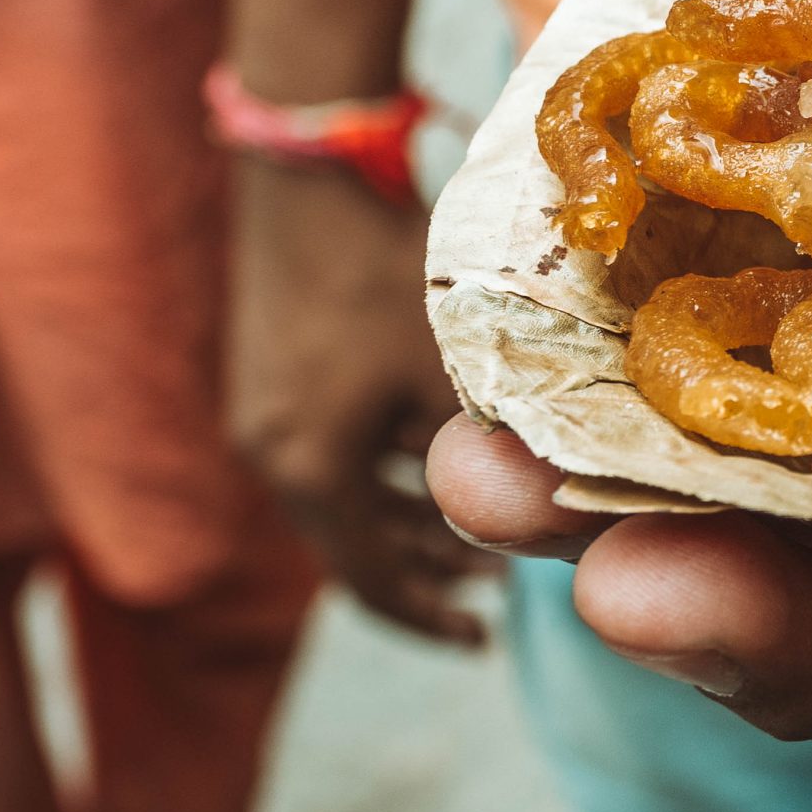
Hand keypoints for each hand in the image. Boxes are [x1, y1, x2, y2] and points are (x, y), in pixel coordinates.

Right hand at [230, 157, 492, 643]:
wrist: (306, 170)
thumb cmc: (383, 269)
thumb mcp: (447, 366)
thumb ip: (484, 442)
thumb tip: (546, 498)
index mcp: (310, 469)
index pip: (371, 581)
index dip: (429, 616)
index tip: (483, 640)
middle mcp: (273, 453)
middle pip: (353, 546)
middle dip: (425, 571)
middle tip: (491, 588)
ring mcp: (266, 413)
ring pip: (343, 499)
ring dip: (406, 521)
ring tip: (472, 537)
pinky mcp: (272, 373)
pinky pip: (331, 454)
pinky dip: (381, 472)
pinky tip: (431, 454)